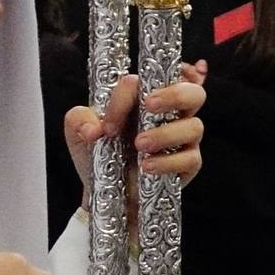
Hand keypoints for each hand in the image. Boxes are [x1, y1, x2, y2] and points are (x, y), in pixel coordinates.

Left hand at [64, 73, 205, 208]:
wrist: (105, 193)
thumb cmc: (98, 154)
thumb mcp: (79, 133)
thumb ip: (79, 120)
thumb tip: (93, 128)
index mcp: (147, 97)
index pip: (148, 81)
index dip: (127, 96)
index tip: (109, 124)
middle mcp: (171, 114)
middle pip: (194, 92)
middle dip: (175, 94)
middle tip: (149, 105)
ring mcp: (183, 139)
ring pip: (195, 126)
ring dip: (166, 133)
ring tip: (139, 145)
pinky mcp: (188, 165)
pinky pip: (191, 158)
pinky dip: (169, 162)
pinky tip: (148, 167)